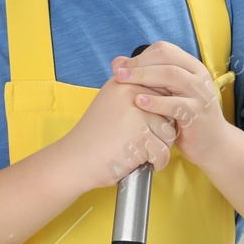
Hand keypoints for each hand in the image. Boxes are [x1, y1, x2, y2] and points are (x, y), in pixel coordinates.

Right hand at [58, 73, 175, 190]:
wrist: (74, 159)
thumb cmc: (95, 136)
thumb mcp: (111, 102)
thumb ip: (133, 91)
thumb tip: (162, 81)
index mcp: (125, 82)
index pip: (162, 92)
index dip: (156, 114)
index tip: (139, 126)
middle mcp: (132, 93)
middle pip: (169, 112)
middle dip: (160, 131)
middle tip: (138, 141)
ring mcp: (137, 115)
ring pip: (169, 133)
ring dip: (159, 148)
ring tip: (138, 151)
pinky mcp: (140, 137)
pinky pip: (163, 152)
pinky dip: (156, 162)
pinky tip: (137, 162)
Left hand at [111, 41, 230, 167]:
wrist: (213, 145)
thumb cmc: (185, 118)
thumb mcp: (167, 95)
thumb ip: (147, 78)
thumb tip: (117, 62)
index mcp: (192, 67)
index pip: (165, 49)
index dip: (140, 55)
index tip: (120, 66)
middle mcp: (199, 76)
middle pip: (167, 58)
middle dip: (139, 64)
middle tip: (117, 73)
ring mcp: (201, 95)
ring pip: (172, 76)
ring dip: (144, 77)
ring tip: (123, 82)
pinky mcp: (198, 114)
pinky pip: (176, 104)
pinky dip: (156, 102)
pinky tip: (139, 102)